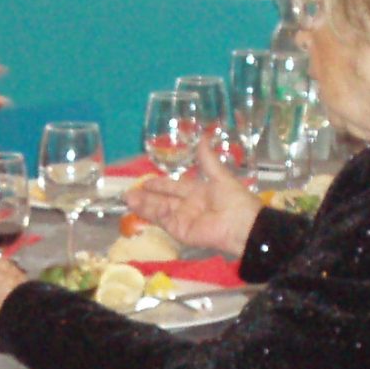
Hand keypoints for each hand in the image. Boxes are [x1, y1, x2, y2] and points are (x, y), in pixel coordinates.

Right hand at [127, 143, 259, 258]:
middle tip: (127, 193)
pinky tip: (140, 206)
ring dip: (144, 205)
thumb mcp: (220, 176)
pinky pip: (164, 221)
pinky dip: (152, 213)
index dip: (159, 184)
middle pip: (162, 200)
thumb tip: (202, 137)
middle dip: (146, 196)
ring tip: (127, 199)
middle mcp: (187, 205)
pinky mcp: (181, 231)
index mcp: (197, 191)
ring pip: (159, 210)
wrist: (242, 225)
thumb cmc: (234, 200)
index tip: (144, 181)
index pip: (173, 187)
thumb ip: (207, 160)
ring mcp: (183, 219)